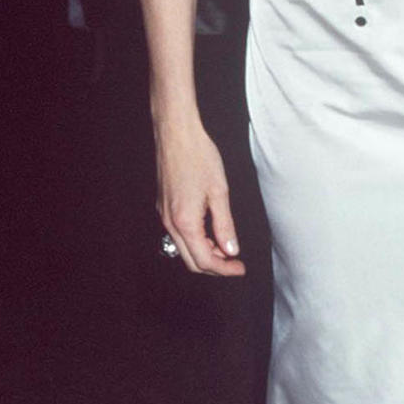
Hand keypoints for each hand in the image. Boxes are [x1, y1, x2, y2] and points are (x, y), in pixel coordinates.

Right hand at [157, 124, 244, 276]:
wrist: (176, 134)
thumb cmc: (198, 156)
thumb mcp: (219, 192)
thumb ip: (225, 225)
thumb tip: (231, 249)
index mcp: (185, 222)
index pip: (205, 260)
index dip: (224, 269)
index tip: (239, 268)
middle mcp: (170, 222)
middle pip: (191, 261)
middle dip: (214, 267)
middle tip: (234, 263)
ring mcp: (165, 215)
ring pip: (183, 249)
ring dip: (204, 254)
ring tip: (225, 247)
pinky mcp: (164, 206)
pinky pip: (178, 234)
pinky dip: (195, 240)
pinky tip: (210, 232)